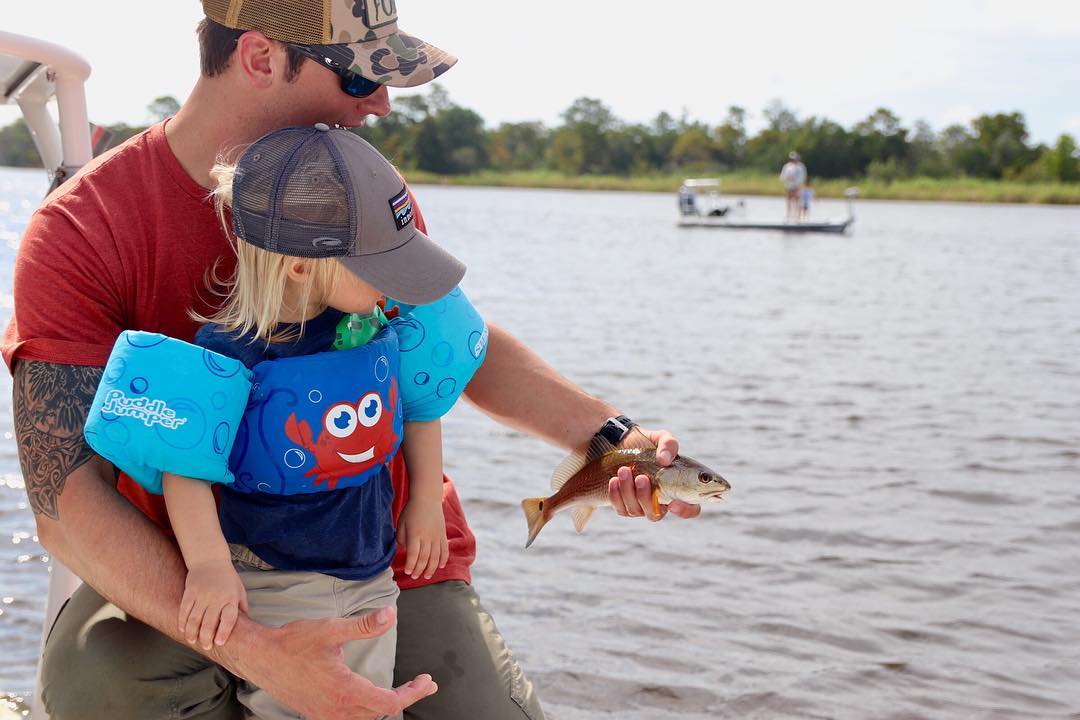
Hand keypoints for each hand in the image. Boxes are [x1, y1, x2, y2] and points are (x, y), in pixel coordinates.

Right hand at [179, 558, 248, 649]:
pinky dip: (182, 621)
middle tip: (206, 646)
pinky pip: (184, 610)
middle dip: (206, 637)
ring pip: (194, 619)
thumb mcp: (239, 591)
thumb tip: (247, 627)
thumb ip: (242, 608)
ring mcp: (202, 595)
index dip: (223, 632)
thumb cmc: (227, 579)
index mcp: (230, 598)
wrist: (210, 560)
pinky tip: (183, 629)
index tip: (219, 643)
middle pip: (209, 622)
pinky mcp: (190, 592)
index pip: (228, 618)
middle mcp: (216, 597)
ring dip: (192, 633)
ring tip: (193, 641)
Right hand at [239, 607, 437, 719]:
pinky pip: (349, 719)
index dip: (413, 693)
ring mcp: (325, 715)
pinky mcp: (316, 713)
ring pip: (365, 719)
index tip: (427, 681)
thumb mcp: (331, 629)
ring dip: (386, 706)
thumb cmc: (293, 643)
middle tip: (423, 685)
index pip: (390, 702)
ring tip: (403, 692)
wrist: (260, 658)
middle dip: (406, 698)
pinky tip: (370, 698)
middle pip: (381, 712)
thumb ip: (364, 626)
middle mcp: (336, 710)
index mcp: (345, 691)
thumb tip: (390, 616)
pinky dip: (367, 711)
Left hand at [397, 498, 448, 579]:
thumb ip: (401, 539)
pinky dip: (443, 560)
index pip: (413, 555)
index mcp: (415, 534)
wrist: (427, 498)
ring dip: (431, 569)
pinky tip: (440, 567)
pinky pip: (445, 550)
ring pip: (436, 557)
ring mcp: (437, 536)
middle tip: (414, 577)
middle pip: (424, 558)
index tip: (407, 572)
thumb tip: (406, 551)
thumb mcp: (401, 524)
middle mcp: (427, 537)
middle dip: (419, 570)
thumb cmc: (411, 511)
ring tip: (426, 576)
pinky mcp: (443, 535)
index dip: (411, 565)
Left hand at [608, 427, 700, 521]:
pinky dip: (616, 495)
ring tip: (623, 470)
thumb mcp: (662, 438)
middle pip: (656, 514)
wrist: (623, 442)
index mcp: (678, 490)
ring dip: (628, 491)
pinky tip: (614, 480)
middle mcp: (661, 503)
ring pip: (636, 510)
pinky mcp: (624, 506)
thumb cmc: (649, 444)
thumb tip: (664, 459)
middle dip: (646, 497)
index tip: (673, 503)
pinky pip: (620, 508)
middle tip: (641, 477)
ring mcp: (641, 507)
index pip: (690, 509)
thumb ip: (669, 444)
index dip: (684, 511)